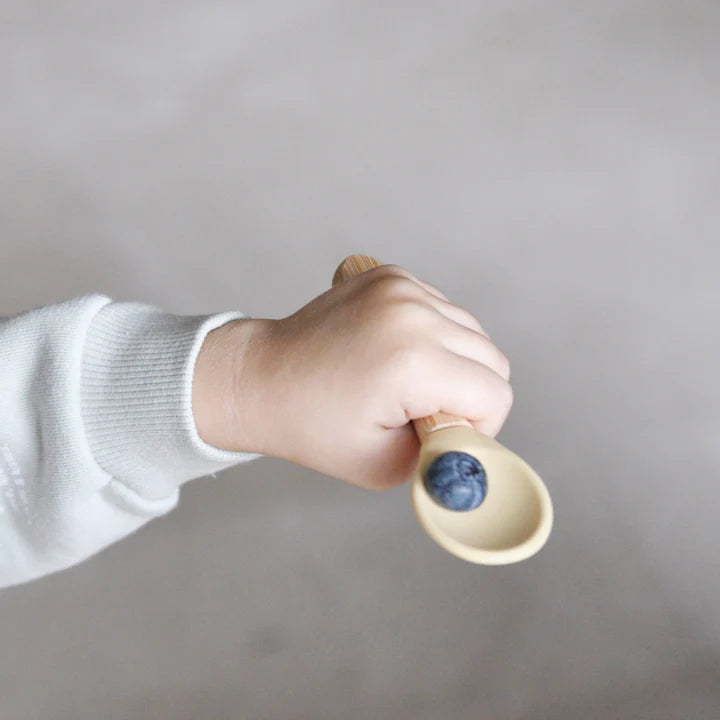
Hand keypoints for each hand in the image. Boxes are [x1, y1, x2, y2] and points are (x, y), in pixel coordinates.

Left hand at [193, 264, 512, 490]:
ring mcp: (401, 288)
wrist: (263, 377)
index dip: (479, 425)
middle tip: (423, 411)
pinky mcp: (391, 276)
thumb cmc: (313, 426)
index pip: (496, 394)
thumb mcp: (384, 466)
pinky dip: (432, 335)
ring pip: (471, 331)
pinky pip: (443, 310)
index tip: (441, 432)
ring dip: (453, 362)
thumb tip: (475, 441)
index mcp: (414, 362)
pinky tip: (393, 352)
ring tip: (404, 381)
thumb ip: (442, 456)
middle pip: (492, 358)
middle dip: (469, 393)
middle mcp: (413, 313)